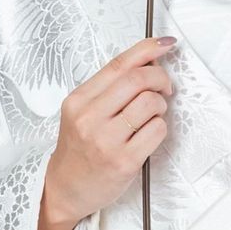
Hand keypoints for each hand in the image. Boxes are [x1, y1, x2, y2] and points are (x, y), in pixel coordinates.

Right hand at [38, 36, 175, 229]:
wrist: (65, 187)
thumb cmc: (78, 148)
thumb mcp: (82, 110)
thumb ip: (109, 88)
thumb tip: (146, 62)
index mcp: (79, 99)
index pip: (117, 65)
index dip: (146, 49)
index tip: (164, 43)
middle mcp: (90, 117)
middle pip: (137, 80)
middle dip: (160, 77)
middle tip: (165, 85)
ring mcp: (107, 140)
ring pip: (150, 104)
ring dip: (161, 105)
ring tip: (154, 112)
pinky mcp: (124, 162)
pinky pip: (157, 131)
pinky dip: (161, 127)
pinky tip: (150, 132)